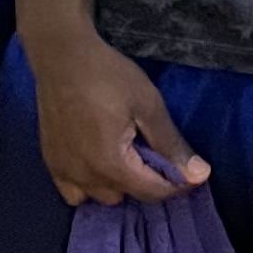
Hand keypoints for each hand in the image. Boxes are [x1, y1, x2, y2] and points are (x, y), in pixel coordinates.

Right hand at [32, 31, 205, 205]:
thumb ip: (171, 144)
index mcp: (111, 165)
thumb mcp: (148, 105)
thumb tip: (201, 174)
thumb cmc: (108, 76)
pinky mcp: (50, 163)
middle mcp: (85, 177)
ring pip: (100, 197)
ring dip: (118, 185)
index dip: (177, 185)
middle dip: (146, 181)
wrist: (62, 55)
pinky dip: (89, 186)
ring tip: (127, 157)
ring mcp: (63, 172)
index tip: (191, 172)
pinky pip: (74, 192)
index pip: (152, 192)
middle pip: (127, 196)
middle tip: (155, 153)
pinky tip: (98, 164)